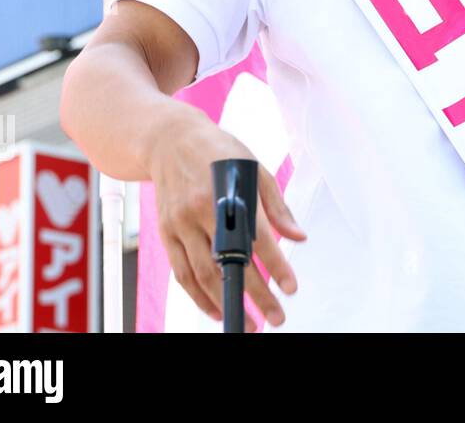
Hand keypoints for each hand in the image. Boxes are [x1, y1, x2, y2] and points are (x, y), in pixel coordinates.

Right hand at [147, 105, 306, 331]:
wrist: (170, 141)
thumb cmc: (218, 152)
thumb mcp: (255, 168)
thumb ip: (276, 206)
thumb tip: (298, 237)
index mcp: (230, 192)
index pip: (258, 238)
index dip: (276, 266)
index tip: (291, 288)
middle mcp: (202, 210)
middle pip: (230, 263)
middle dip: (255, 295)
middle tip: (275, 317)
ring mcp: (180, 224)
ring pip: (204, 274)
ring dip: (226, 303)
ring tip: (248, 322)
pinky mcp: (166, 233)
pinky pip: (182, 273)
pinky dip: (198, 297)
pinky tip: (216, 310)